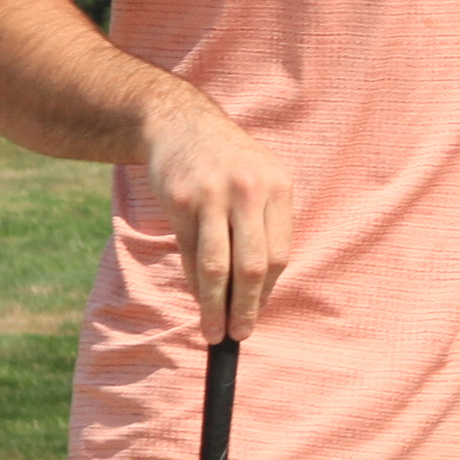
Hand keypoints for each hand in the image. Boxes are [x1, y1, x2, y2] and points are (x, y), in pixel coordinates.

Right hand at [139, 92, 292, 342]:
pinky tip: (197, 298)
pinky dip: (193, 281)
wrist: (181, 123)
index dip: (267, 291)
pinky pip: (189, 252)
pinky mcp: (180, 201)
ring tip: (214, 331)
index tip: (255, 314)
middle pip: (251, 266)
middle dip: (245, 307)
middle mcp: (249, 191)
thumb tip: (259, 290)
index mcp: (278, 188)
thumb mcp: (260, 180)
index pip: (278, 254)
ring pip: (216, 265)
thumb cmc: (228, 161)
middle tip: (238, 335)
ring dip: (215, 305)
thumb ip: (265, 226)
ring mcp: (213, 196)